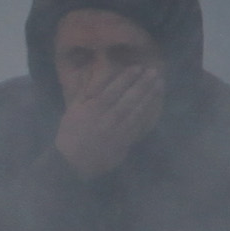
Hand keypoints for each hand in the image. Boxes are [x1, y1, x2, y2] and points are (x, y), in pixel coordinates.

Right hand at [53, 61, 165, 176]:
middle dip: (142, 85)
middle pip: (127, 100)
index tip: (137, 67)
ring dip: (149, 97)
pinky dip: (148, 115)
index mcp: (92, 110)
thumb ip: (84, 92)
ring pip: (136, 112)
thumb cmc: (70, 134)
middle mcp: (106, 119)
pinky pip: (139, 126)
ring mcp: (117, 132)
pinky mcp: (124, 142)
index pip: (112, 91)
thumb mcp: (72, 110)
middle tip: (154, 72)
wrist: (73, 163)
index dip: (126, 79)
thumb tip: (93, 74)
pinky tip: (155, 105)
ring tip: (159, 85)